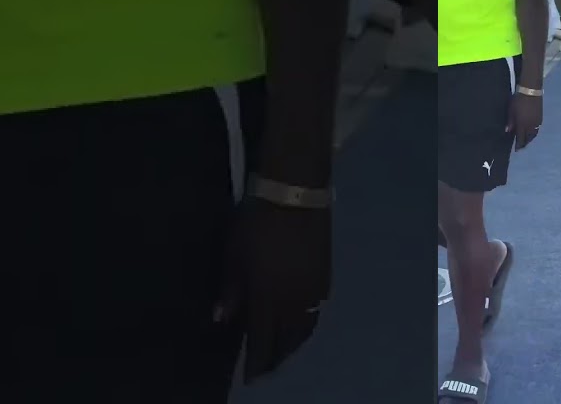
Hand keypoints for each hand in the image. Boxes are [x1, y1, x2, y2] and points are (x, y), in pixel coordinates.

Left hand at [216, 195, 330, 383]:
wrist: (295, 194)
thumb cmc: (255, 224)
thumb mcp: (233, 256)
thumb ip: (230, 290)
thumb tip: (222, 319)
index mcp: (268, 299)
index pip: (264, 342)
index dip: (258, 363)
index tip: (251, 378)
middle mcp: (294, 301)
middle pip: (288, 341)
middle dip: (277, 358)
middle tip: (268, 369)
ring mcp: (314, 289)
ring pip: (306, 327)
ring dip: (294, 344)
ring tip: (285, 350)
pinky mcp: (326, 274)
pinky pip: (317, 310)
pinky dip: (308, 323)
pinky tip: (302, 321)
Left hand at [507, 91, 541, 149]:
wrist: (531, 91)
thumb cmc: (518, 101)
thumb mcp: (511, 111)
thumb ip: (510, 122)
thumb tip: (508, 131)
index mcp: (522, 125)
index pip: (521, 138)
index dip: (519, 145)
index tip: (517, 150)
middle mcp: (531, 126)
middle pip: (528, 138)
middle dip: (525, 143)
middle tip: (522, 146)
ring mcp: (537, 122)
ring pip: (534, 134)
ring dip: (530, 139)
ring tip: (527, 140)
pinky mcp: (540, 117)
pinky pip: (537, 129)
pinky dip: (534, 132)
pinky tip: (532, 131)